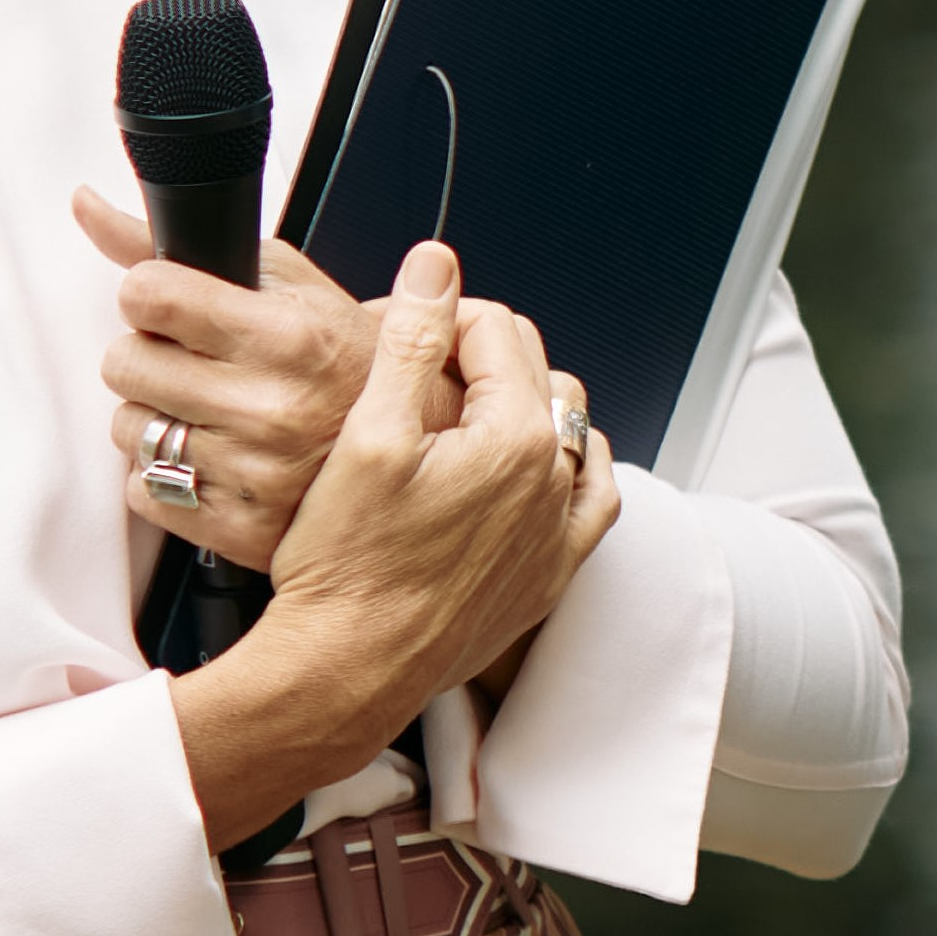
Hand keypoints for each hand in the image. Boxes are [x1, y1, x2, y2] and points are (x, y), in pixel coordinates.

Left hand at [76, 186, 429, 567]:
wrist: (410, 447)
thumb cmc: (347, 361)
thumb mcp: (285, 282)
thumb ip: (179, 244)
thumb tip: (88, 207)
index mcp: (286, 338)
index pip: (147, 296)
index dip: (150, 294)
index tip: (170, 304)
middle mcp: (269, 408)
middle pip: (124, 364)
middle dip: (150, 354)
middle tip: (194, 359)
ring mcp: (252, 474)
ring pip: (127, 429)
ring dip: (156, 415)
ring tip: (208, 408)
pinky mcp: (236, 528)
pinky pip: (144, 489)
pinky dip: (167, 473)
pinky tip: (213, 454)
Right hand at [166, 239, 614, 845]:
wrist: (346, 670)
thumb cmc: (347, 567)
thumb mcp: (368, 432)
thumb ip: (411, 337)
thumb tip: (437, 265)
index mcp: (514, 438)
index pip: (494, 329)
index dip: (436, 317)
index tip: (392, 334)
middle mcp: (552, 483)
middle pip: (532, 371)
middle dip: (475, 354)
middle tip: (412, 370)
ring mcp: (557, 533)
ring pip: (565, 428)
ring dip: (521, 403)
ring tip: (458, 411)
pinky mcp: (548, 576)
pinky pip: (590, 501)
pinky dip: (567, 468)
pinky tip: (533, 467)